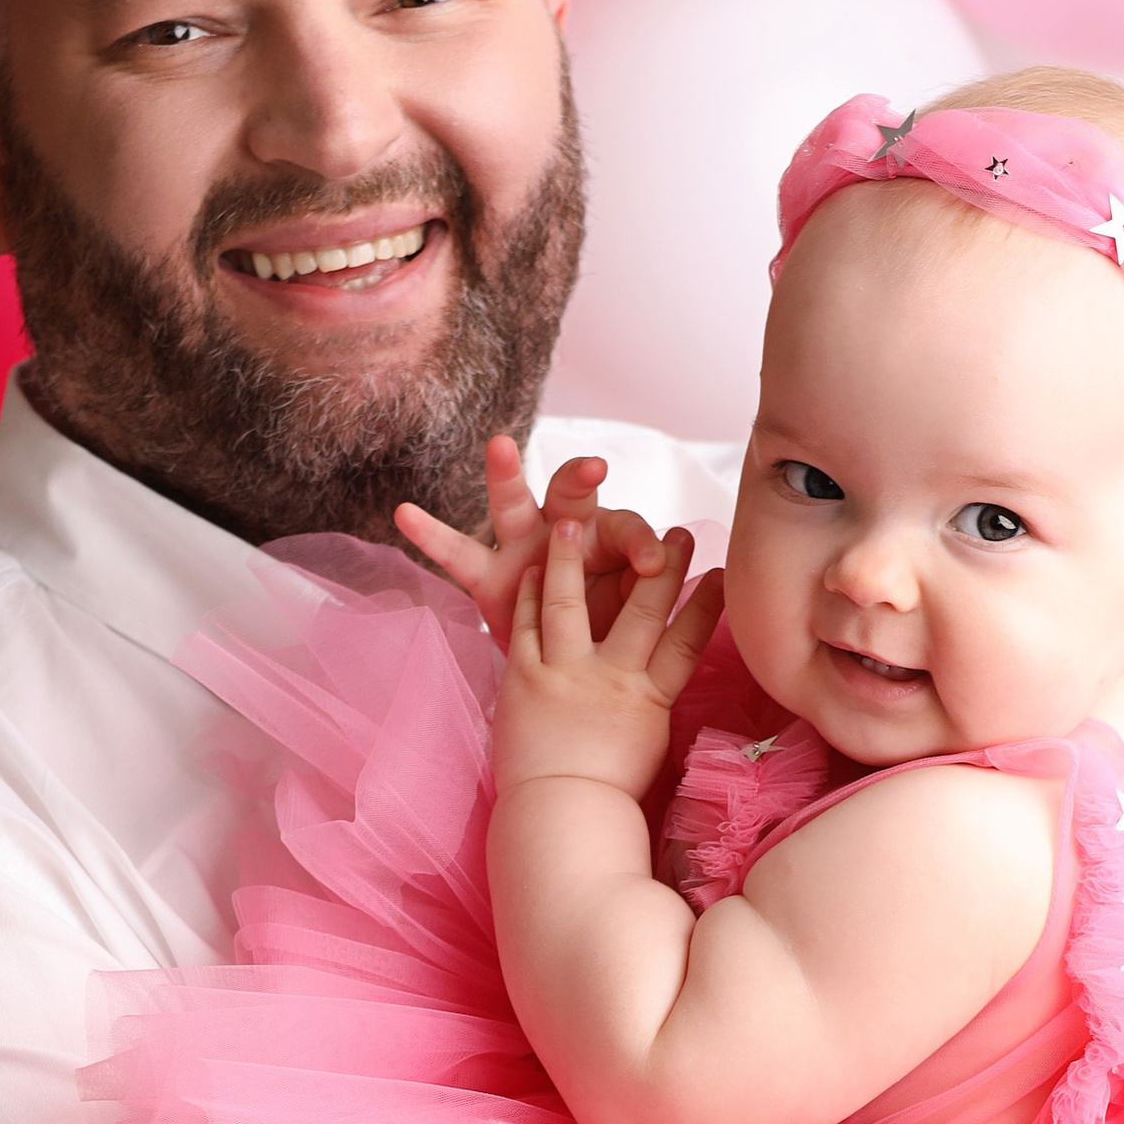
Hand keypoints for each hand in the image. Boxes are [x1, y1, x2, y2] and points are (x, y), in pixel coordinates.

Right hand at [396, 437, 674, 651]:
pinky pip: (455, 552)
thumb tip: (720, 599)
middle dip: (582, 479)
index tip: (660, 562)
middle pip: (574, 496)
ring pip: (512, 504)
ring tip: (502, 445)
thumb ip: (663, 603)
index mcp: (611, 543)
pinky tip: (403, 513)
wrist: (575, 678)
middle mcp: (566, 534)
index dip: (644, 544)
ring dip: (507, 475)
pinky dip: (429, 534)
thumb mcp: (644, 623)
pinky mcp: (487, 574)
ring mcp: (522, 549)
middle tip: (594, 468)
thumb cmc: (616, 637)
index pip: (629, 530)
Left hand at [495, 509, 721, 801]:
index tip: (722, 573)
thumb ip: (652, 704)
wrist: (560, 819)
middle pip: (643, 611)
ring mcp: (565, 676)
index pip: (688, 642)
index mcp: (649, 700)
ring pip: (571, 603)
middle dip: (662, 567)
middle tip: (677, 532)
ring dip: (572, 559)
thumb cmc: (608, 792)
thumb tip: (663, 676)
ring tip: (574, 523)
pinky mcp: (525, 679)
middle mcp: (611, 680)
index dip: (707, 604)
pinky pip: (528, 625)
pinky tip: (530, 569)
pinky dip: (530, 595)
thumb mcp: (646, 745)